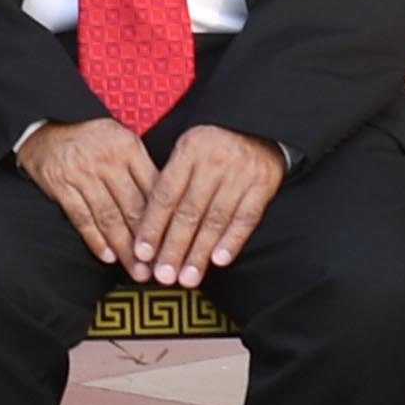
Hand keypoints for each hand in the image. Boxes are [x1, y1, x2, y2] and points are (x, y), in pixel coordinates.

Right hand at [18, 117, 159, 272]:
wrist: (47, 125)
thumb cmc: (91, 138)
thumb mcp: (122, 141)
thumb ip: (143, 169)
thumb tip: (168, 207)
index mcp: (129, 148)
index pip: (153, 189)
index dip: (165, 222)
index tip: (173, 246)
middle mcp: (107, 160)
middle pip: (133, 208)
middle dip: (147, 244)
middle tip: (158, 268)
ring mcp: (82, 173)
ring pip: (109, 217)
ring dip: (124, 249)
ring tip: (136, 270)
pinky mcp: (61, 184)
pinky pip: (81, 217)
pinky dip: (95, 239)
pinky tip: (107, 256)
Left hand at [123, 125, 282, 288]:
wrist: (259, 126)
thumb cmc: (213, 145)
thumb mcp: (187, 150)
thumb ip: (169, 181)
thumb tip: (144, 225)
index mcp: (188, 150)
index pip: (165, 195)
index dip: (152, 226)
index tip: (142, 254)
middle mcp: (213, 162)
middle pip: (189, 212)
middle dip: (174, 248)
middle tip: (163, 276)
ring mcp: (240, 174)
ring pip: (215, 220)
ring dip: (199, 253)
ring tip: (187, 278)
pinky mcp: (263, 185)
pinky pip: (246, 218)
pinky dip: (232, 241)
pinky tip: (218, 261)